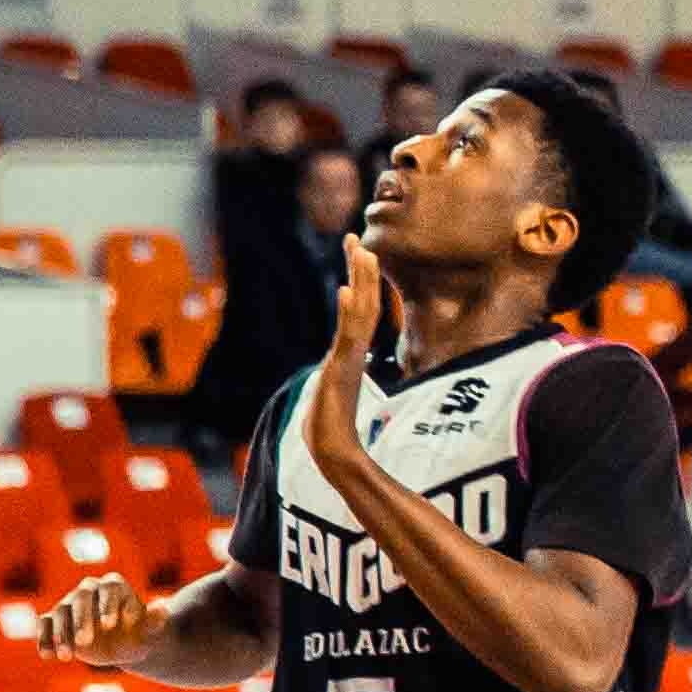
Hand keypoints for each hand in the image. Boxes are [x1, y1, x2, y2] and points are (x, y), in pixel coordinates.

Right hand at [39, 570, 149, 665]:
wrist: (125, 645)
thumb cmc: (141, 634)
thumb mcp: (151, 630)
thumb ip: (156, 620)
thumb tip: (163, 608)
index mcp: (114, 586)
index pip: (109, 587)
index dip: (108, 604)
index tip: (109, 625)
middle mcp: (89, 590)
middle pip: (81, 598)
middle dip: (81, 620)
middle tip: (85, 642)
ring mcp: (70, 604)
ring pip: (60, 612)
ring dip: (61, 634)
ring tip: (67, 657)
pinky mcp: (56, 620)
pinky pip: (44, 625)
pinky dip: (44, 639)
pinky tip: (47, 656)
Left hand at [299, 220, 389, 490]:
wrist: (331, 454)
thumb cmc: (328, 430)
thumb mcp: (330, 392)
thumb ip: (337, 377)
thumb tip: (341, 370)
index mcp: (348, 353)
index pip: (358, 310)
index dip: (358, 281)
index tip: (355, 254)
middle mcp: (350, 352)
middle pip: (363, 302)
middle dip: (359, 270)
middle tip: (354, 237)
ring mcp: (348, 360)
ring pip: (362, 313)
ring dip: (361, 281)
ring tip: (361, 252)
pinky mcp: (343, 370)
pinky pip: (349, 336)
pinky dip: (349, 313)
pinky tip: (346, 290)